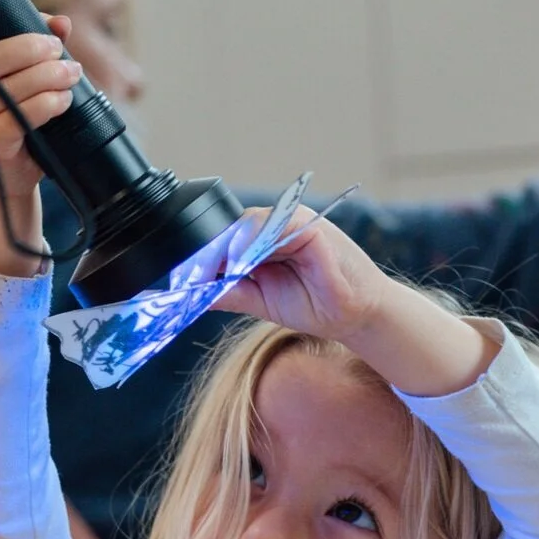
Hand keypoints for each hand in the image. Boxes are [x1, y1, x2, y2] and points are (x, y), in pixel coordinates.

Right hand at [0, 3, 82, 274]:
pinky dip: (46, 104)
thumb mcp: (13, 82)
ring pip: (6, 88)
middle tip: (56, 49)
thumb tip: (61, 23)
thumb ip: (32, 47)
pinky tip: (64, 99)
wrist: (5, 181)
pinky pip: (19, 116)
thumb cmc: (9, 122)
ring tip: (71, 72)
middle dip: (27, 48)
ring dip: (46, 76)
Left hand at [211, 210, 496, 395]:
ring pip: (248, 224)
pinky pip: (277, 228)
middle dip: (208, 253)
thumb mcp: (259, 300)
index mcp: (263, 237)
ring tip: (211, 273)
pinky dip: (255, 244)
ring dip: (227, 248)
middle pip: (232, 227)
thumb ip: (230, 291)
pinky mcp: (311, 229)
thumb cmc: (314, 303)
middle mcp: (277, 224)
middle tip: (190, 277)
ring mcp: (295, 222)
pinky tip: (241, 264)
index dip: (203, 256)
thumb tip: (193, 292)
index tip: (184, 279)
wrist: (354, 315)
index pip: (225, 237)